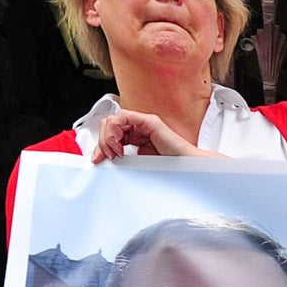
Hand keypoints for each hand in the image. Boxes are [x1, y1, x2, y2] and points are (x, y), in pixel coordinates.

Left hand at [91, 112, 216, 161]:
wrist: (188, 169)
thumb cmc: (169, 170)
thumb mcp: (137, 165)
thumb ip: (123, 159)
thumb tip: (104, 160)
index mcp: (136, 137)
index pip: (110, 133)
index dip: (101, 145)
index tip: (99, 159)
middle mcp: (139, 128)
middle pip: (109, 124)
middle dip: (102, 141)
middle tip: (108, 156)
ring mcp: (144, 124)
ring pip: (113, 119)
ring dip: (108, 136)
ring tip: (116, 152)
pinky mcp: (149, 122)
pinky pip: (124, 116)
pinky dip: (116, 130)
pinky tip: (120, 144)